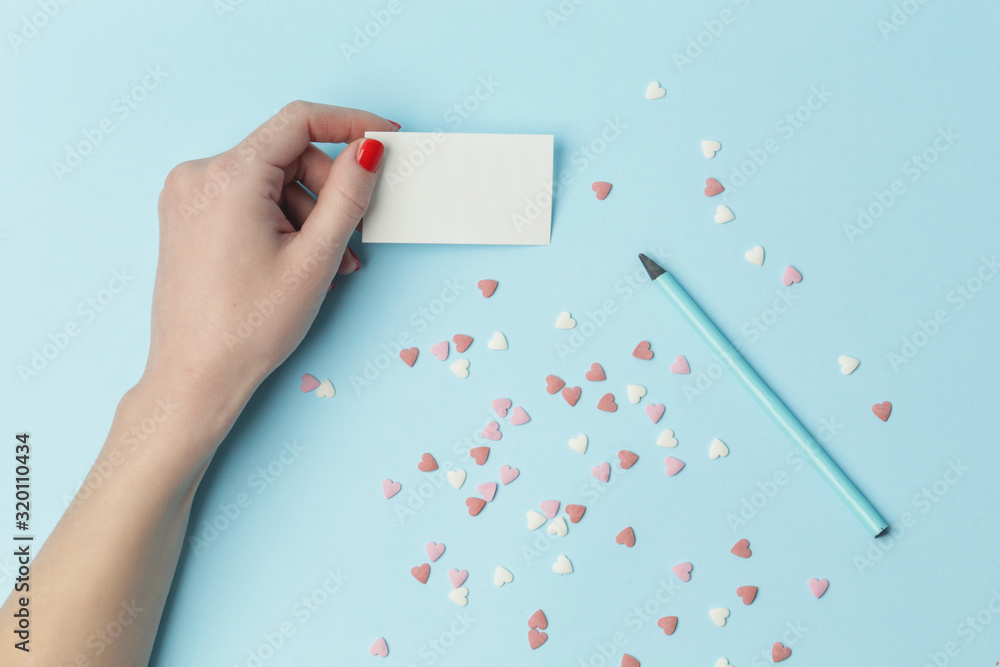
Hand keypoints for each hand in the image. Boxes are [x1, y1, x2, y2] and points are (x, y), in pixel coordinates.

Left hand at [143, 101, 396, 431]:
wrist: (194, 376)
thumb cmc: (249, 327)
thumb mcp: (315, 259)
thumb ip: (347, 195)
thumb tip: (368, 150)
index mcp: (228, 177)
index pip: (300, 121)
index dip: (350, 123)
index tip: (384, 137)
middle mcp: (199, 175)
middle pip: (287, 155)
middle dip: (328, 190)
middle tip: (352, 236)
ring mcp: (187, 196)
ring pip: (270, 180)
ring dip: (307, 214)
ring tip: (326, 265)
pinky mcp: (187, 216)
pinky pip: (247, 199)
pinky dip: (279, 221)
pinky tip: (296, 260)